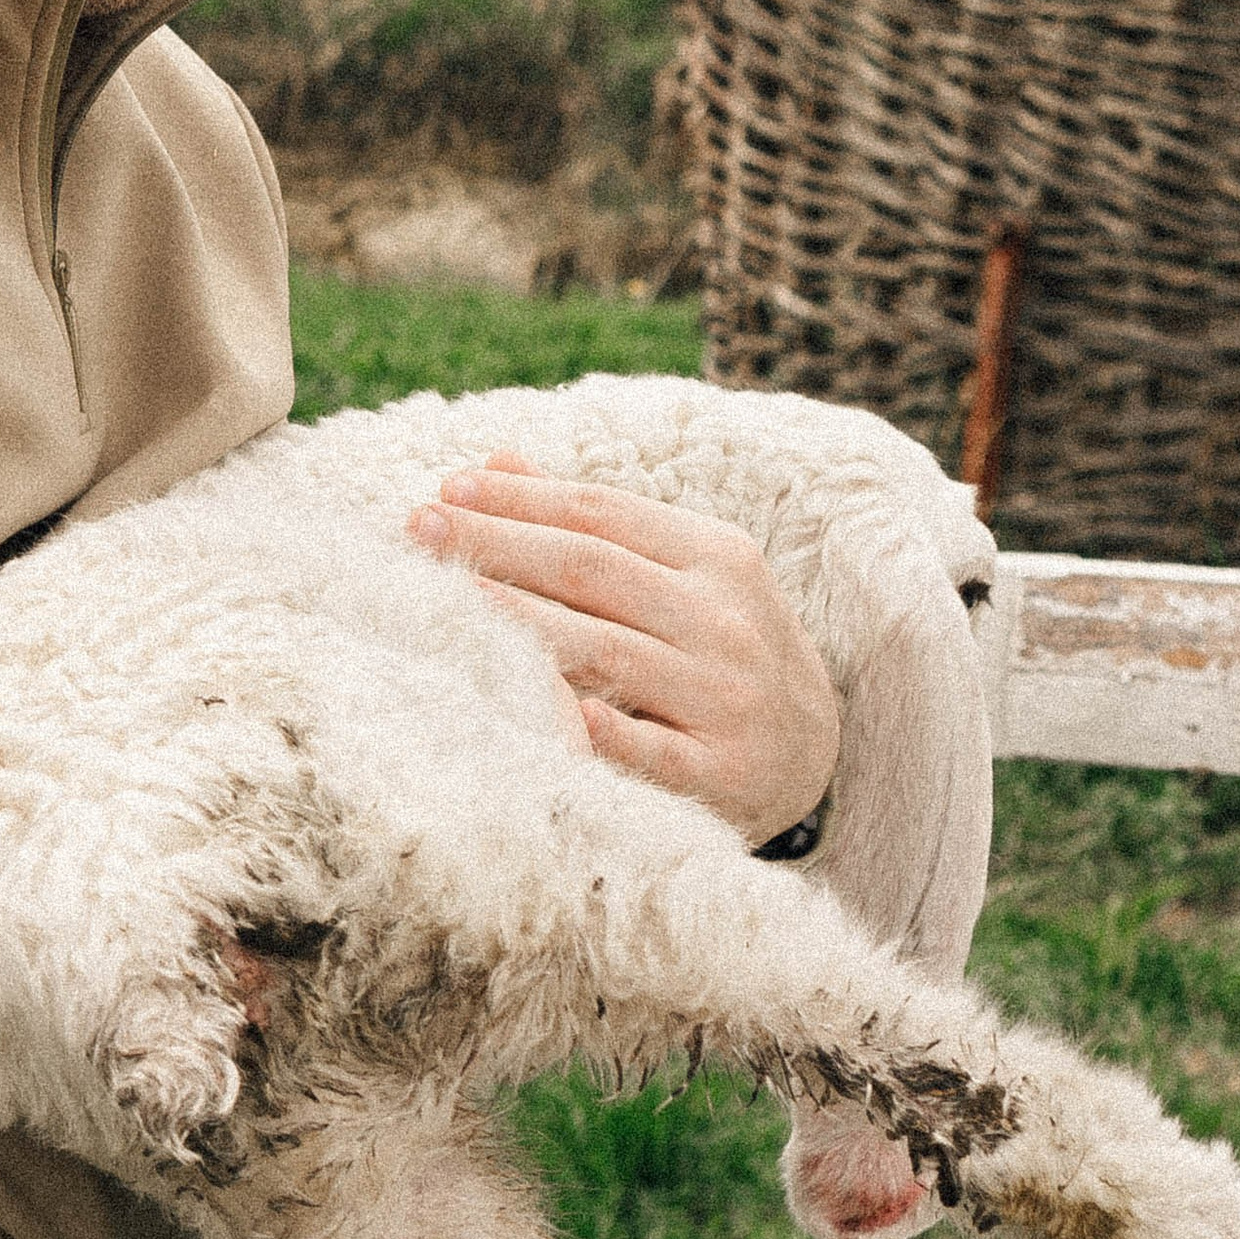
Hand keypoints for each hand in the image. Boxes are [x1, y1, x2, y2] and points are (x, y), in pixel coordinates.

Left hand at [408, 453, 838, 846]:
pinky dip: (610, 734)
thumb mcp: (685, 571)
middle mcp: (723, 620)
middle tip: (419, 528)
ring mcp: (727, 698)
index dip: (521, 498)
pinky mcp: (725, 775)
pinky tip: (558, 714)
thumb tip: (496, 462)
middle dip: (497, 543)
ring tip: (446, 598)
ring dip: (520, 621)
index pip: (602, 513)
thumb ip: (596, 522)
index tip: (446, 489)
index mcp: (715, 556)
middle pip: (591, 569)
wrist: (821, 752)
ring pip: (607, 650)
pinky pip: (653, 752)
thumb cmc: (720, 645)